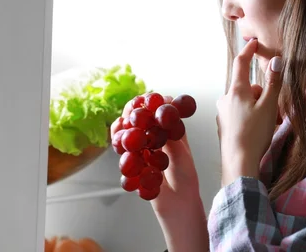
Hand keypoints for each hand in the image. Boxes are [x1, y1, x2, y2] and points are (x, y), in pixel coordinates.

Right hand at [111, 95, 207, 250]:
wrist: (178, 206)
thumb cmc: (186, 180)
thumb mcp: (183, 159)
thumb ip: (174, 142)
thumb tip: (166, 122)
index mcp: (171, 131)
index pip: (160, 110)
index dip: (153, 103)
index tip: (148, 101)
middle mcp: (156, 137)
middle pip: (140, 118)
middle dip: (133, 113)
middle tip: (130, 112)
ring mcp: (143, 149)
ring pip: (128, 133)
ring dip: (123, 128)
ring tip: (122, 127)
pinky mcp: (134, 162)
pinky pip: (123, 151)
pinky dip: (120, 146)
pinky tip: (120, 146)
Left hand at [216, 38, 283, 186]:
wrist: (238, 164)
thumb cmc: (254, 134)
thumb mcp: (269, 106)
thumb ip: (273, 83)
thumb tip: (276, 60)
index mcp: (236, 91)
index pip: (241, 63)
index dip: (248, 51)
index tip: (254, 43)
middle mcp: (226, 99)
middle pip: (248, 87)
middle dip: (264, 95)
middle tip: (276, 112)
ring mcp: (223, 113)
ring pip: (246, 102)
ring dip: (260, 109)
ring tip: (270, 125)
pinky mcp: (224, 126)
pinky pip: (241, 114)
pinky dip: (252, 118)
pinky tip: (259, 132)